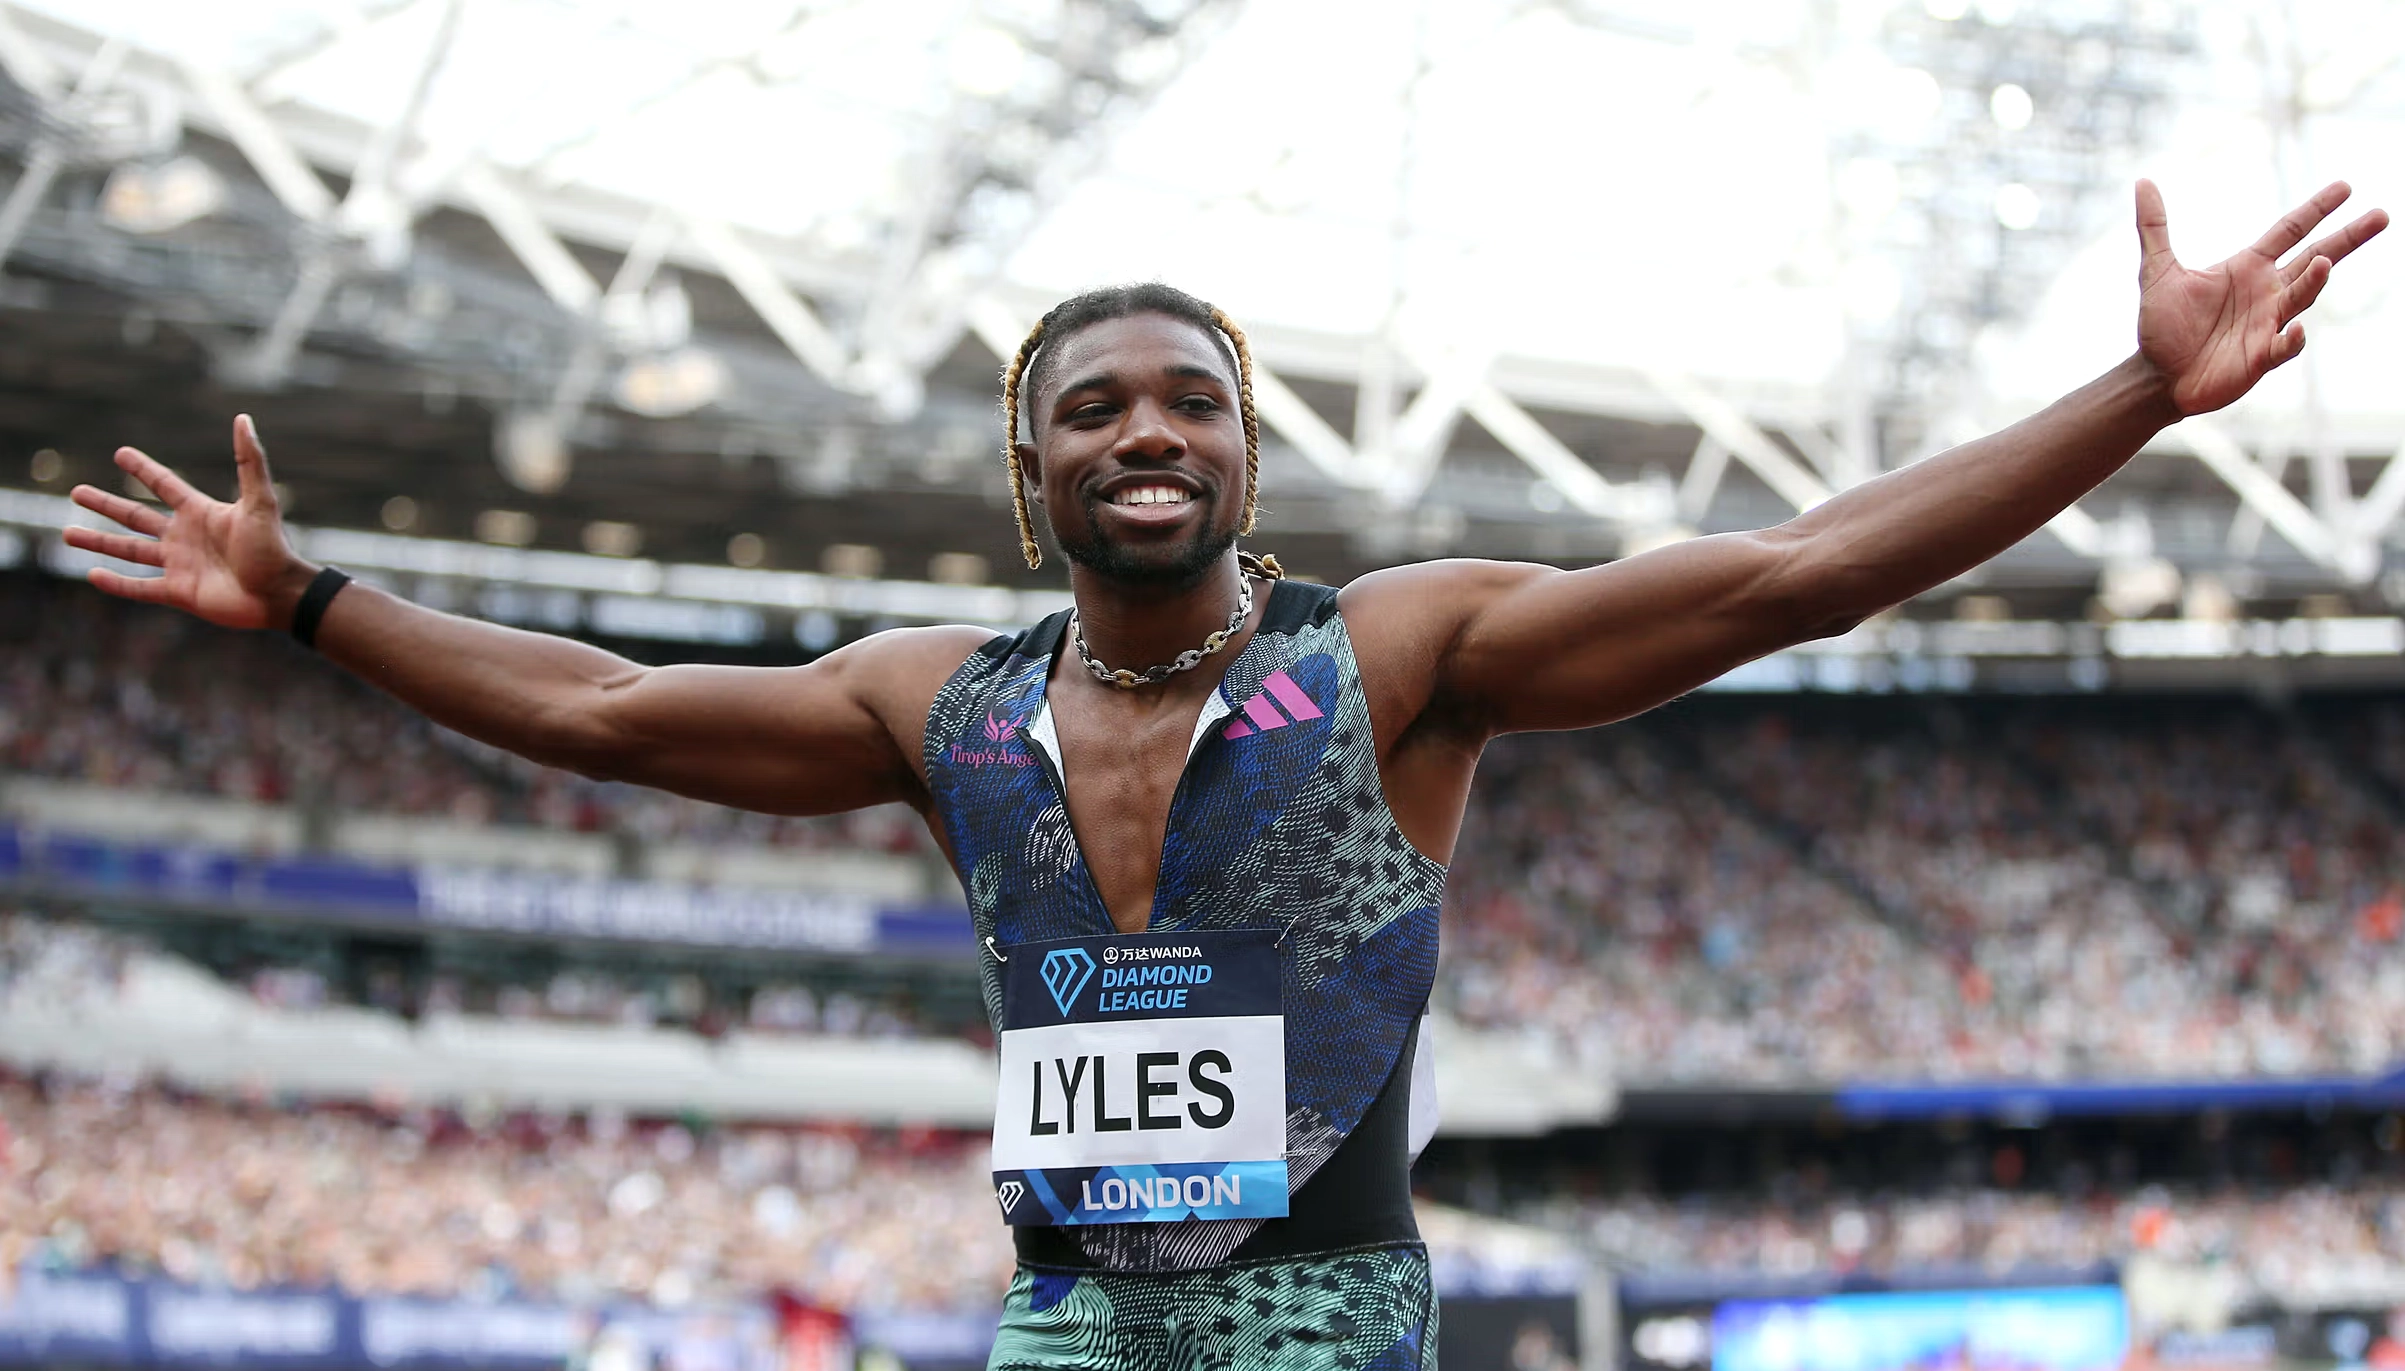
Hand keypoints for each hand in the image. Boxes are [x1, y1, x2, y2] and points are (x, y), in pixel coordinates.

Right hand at [65, 415, 316, 630]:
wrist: (279, 594)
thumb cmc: (272, 547)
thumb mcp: (259, 501)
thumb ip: (249, 461)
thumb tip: (243, 419)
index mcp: (201, 513)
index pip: (165, 485)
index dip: (143, 469)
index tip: (120, 453)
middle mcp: (185, 537)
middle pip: (136, 517)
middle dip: (106, 505)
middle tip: (76, 492)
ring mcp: (180, 565)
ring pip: (129, 551)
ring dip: (99, 542)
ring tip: (67, 533)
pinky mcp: (179, 592)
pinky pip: (140, 587)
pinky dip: (116, 583)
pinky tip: (92, 575)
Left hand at [2135, 178, 2386, 415]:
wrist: (2156, 375)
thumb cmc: (2162, 325)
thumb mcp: (2156, 271)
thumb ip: (2154, 227)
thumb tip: (2143, 182)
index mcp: (2248, 267)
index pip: (2290, 230)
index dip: (2317, 209)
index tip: (2346, 187)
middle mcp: (2267, 292)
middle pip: (2316, 258)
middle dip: (2347, 238)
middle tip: (2381, 216)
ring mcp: (2268, 324)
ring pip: (2302, 297)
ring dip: (2313, 282)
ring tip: (2321, 264)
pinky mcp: (2260, 358)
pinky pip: (2283, 346)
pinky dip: (2291, 339)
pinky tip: (2293, 329)